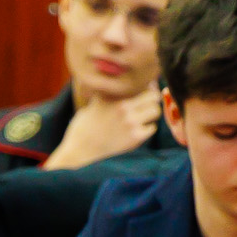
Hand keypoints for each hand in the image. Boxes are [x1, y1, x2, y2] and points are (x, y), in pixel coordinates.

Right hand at [43, 86, 162, 170]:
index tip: (144, 92)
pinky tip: (136, 132)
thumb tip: (125, 89)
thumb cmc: (83, 129)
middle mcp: (123, 106)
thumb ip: (109, 97)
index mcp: (113, 96)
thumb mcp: (93, 105)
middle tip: (145, 107)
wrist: (81, 152)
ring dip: (151, 114)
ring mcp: (130, 122)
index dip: (146, 88)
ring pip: (155, 111)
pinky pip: (152, 128)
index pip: (141, 84)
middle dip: (151, 100)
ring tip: (142, 119)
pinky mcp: (135, 137)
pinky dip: (146, 129)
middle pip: (153, 96)